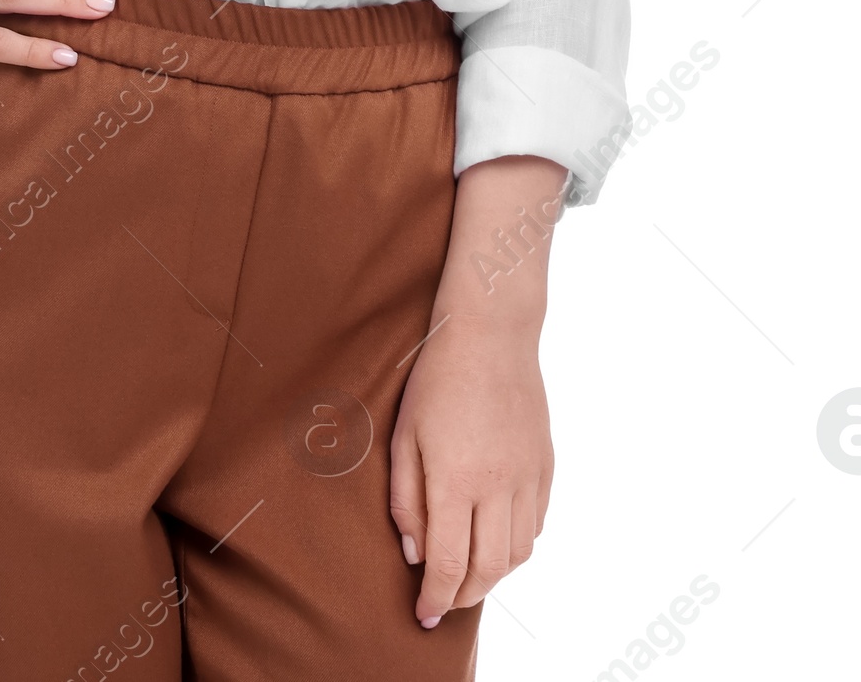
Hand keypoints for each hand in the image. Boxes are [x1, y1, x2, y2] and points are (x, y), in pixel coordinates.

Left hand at [388, 314, 551, 627]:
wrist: (491, 333)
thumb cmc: (436, 379)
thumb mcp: (403, 436)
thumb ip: (406, 500)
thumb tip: (414, 553)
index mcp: (456, 480)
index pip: (449, 564)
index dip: (435, 598)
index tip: (423, 615)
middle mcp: (498, 486)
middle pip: (489, 570)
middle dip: (464, 596)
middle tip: (443, 602)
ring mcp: (528, 477)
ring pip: (518, 554)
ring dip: (493, 575)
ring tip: (468, 574)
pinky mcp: (546, 466)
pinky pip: (536, 524)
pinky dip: (517, 544)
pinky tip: (496, 538)